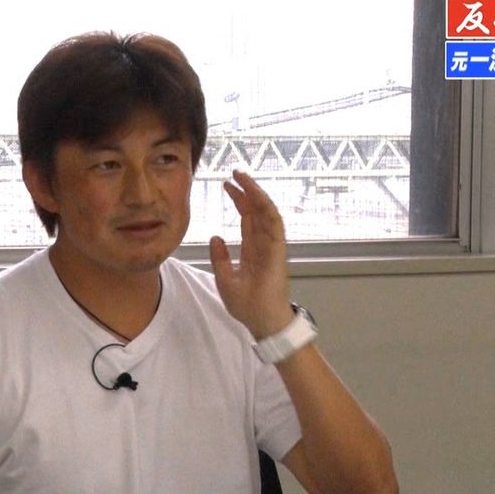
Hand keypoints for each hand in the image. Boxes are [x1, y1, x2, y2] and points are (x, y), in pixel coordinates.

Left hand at [209, 170, 294, 338]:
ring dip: (257, 194)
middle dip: (247, 190)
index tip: (227, 184)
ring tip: (244, 177)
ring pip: (266, 213)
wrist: (261, 321)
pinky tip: (257, 195)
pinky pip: (275, 225)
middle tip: (235, 172)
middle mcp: (264, 244)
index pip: (247, 217)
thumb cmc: (247, 304)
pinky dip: (267, 209)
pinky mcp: (278, 251)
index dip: (239, 199)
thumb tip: (216, 237)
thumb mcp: (224, 278)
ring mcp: (272, 246)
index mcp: (253, 249)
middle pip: (256, 210)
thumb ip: (220, 258)